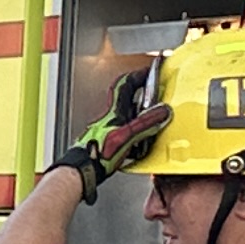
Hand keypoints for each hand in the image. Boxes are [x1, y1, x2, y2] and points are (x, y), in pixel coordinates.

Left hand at [57, 66, 174, 200]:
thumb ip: (144, 124)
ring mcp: (106, 131)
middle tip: (154, 100)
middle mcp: (108, 119)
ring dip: (138, 120)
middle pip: (126, 102)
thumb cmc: (97, 153)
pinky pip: (123, 135)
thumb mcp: (126, 136)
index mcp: (113, 112)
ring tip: (150, 125)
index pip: (124, 85)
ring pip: (125, 119)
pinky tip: (138, 146)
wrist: (83, 171)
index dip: (136, 75)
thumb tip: (161, 112)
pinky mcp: (106, 144)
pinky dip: (133, 138)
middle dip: (141, 99)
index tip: (148, 72)